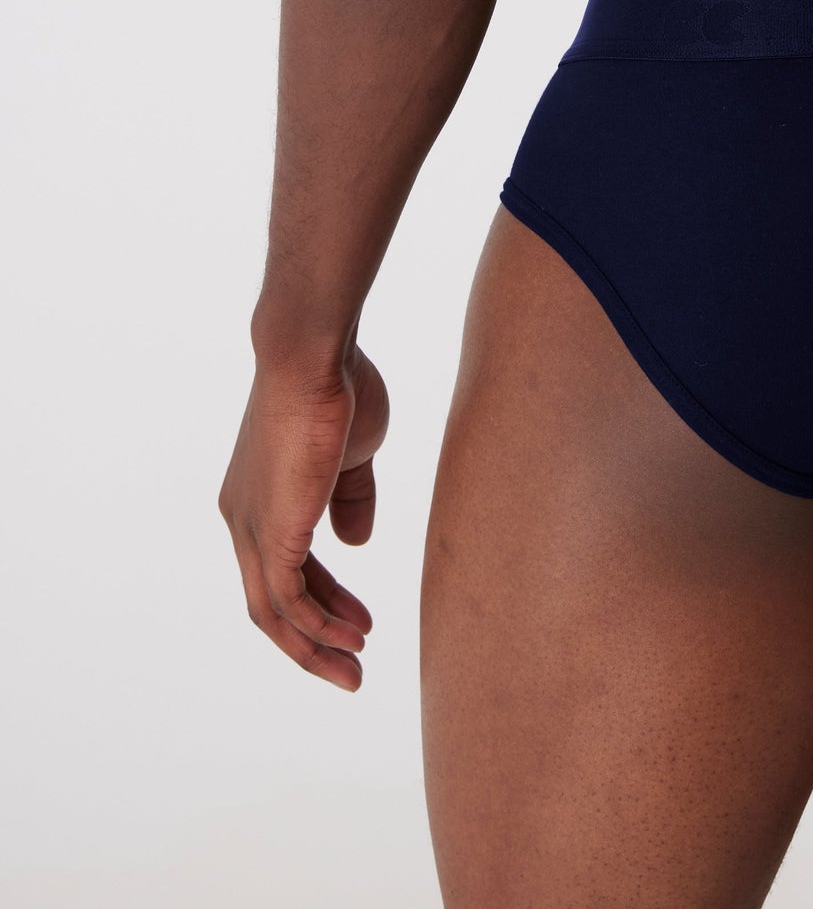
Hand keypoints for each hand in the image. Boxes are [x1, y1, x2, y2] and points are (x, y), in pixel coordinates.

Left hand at [218, 343, 390, 689]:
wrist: (313, 354)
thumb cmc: (337, 386)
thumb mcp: (352, 454)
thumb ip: (351, 498)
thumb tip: (355, 543)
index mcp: (258, 498)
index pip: (285, 567)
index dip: (323, 599)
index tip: (358, 620)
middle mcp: (243, 519)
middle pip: (271, 602)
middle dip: (314, 638)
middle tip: (354, 663)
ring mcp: (252, 527)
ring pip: (274, 612)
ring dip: (317, 645)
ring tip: (357, 667)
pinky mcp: (271, 531)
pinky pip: (288, 600)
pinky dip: (318, 626)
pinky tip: (351, 637)